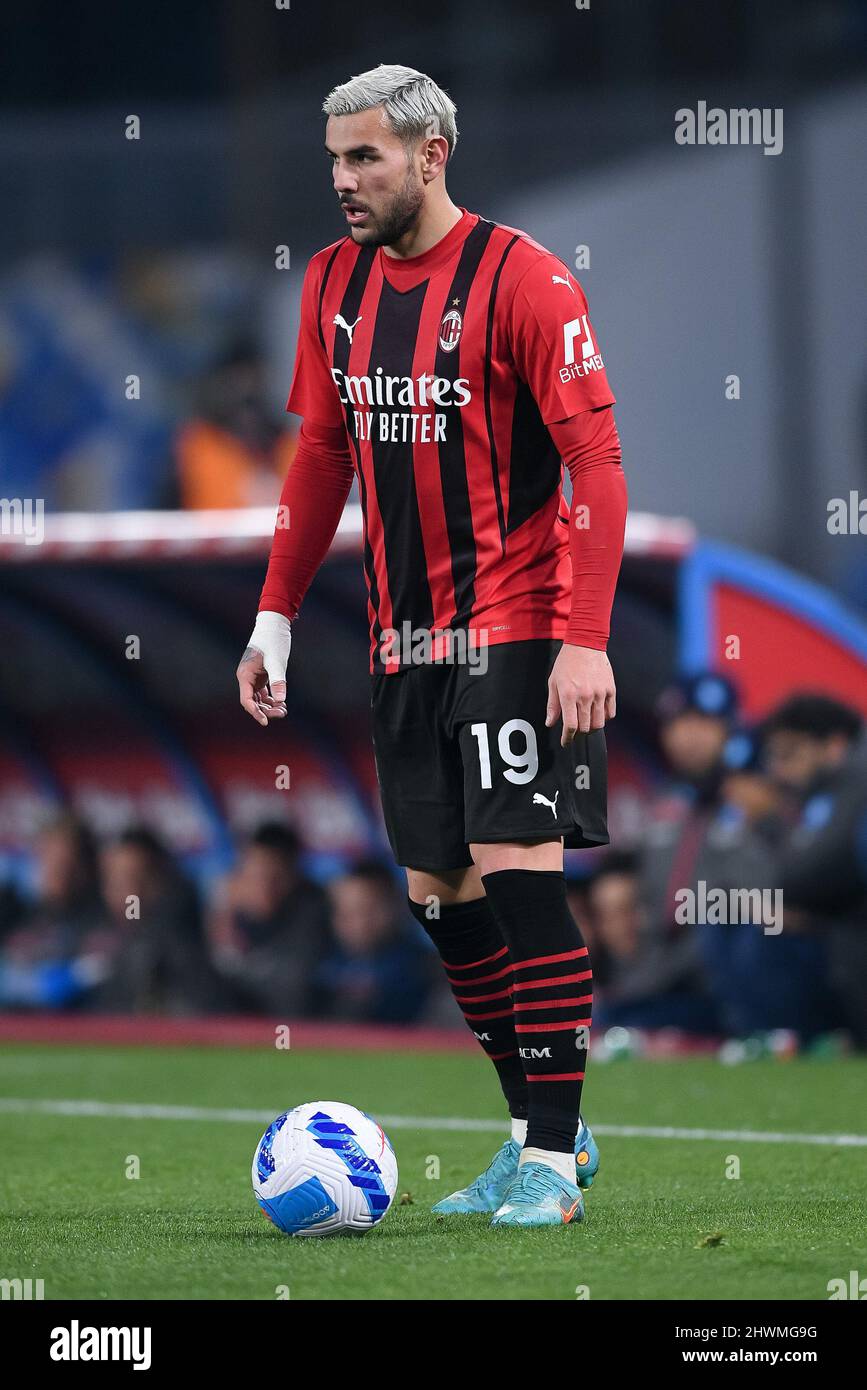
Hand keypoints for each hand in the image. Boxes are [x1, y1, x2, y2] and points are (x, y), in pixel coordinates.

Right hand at [237, 610, 290, 726]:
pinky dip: (272, 699)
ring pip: (259, 699)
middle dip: (266, 711)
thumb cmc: (273, 641)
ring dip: (270, 707)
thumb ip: (278, 680)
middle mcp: (247, 677)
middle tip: (283, 713)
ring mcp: (254, 677)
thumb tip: (281, 701)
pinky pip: (264, 693)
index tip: (266, 722)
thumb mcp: (277, 661)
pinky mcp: (262, 675)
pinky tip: (282, 704)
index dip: (255, 713)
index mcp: (245, 674)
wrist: (274, 625)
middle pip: (253, 702)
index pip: (247, 700)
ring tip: (284, 710)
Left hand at [546, 644, 615, 745]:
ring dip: (592, 729)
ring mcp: (600, 693)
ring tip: (586, 725)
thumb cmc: (567, 662)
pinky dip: (605, 718)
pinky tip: (597, 715)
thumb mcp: (553, 682)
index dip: (567, 738)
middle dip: (579, 735)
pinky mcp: (611, 690)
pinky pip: (611, 712)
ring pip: (599, 723)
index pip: (570, 725)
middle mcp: (585, 696)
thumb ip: (552, 705)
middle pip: (585, 727)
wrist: (585, 644)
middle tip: (575, 734)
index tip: (566, 742)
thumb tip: (550, 723)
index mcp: (569, 695)